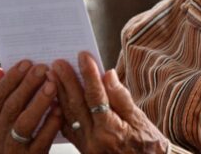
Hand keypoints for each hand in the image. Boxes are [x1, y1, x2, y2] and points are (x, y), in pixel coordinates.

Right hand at [0, 60, 62, 153]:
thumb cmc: (14, 143)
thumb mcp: (1, 121)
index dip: (11, 78)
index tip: (26, 63)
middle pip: (10, 107)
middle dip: (28, 85)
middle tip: (42, 69)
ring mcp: (11, 151)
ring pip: (24, 123)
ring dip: (39, 101)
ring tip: (52, 85)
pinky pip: (41, 139)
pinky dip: (51, 123)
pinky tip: (59, 109)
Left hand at [51, 52, 168, 153]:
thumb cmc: (148, 144)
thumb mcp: (140, 119)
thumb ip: (121, 97)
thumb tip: (108, 74)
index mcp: (111, 131)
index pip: (96, 97)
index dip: (89, 75)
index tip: (83, 56)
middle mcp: (94, 140)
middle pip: (77, 105)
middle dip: (67, 81)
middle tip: (58, 62)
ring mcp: (85, 146)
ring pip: (68, 116)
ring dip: (59, 93)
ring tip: (52, 75)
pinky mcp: (82, 149)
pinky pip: (66, 128)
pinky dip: (60, 111)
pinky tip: (54, 98)